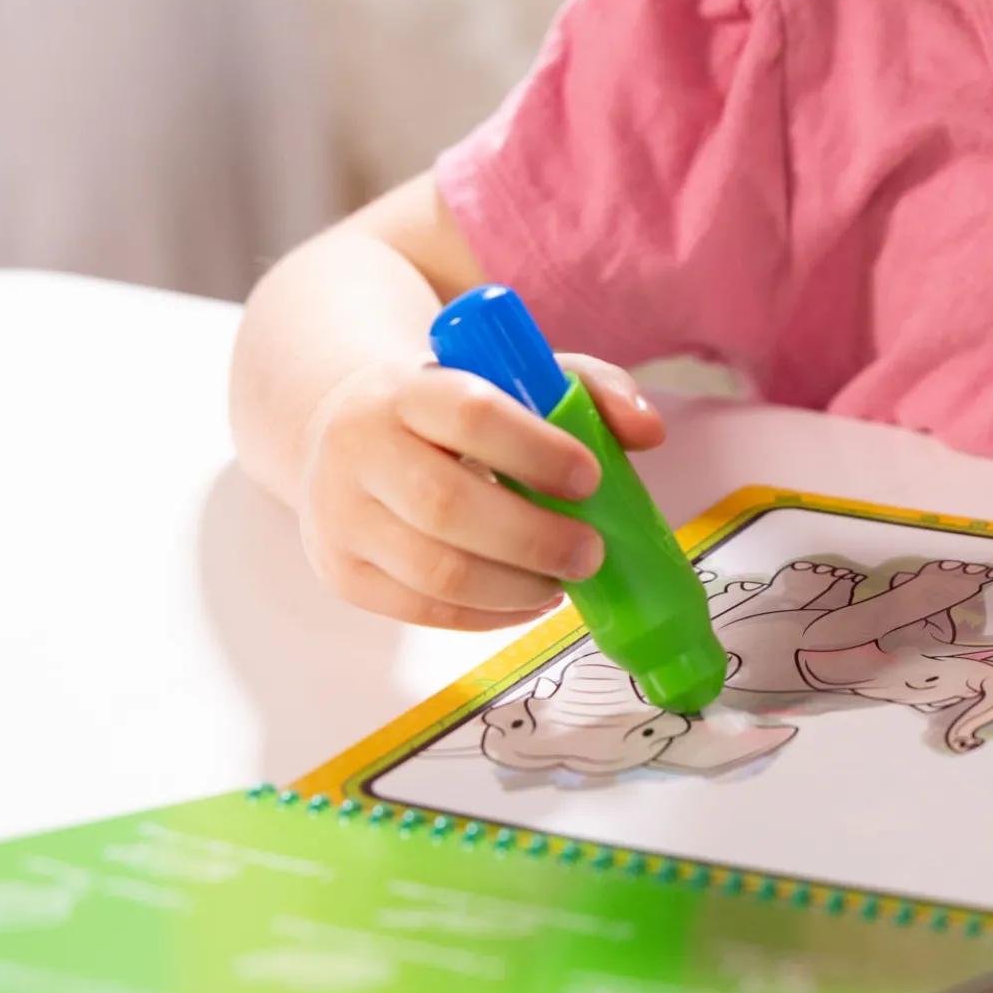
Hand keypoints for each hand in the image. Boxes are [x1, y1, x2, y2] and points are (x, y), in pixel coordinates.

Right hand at [297, 351, 664, 630]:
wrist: (346, 428)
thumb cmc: (453, 405)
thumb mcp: (516, 376)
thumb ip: (591, 390)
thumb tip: (650, 432)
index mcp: (406, 389)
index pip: (469, 415)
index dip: (536, 451)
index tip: (590, 478)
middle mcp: (360, 449)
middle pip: (446, 507)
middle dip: (534, 538)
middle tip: (591, 552)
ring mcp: (342, 517)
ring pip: (434, 572)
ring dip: (516, 587)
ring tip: (562, 578)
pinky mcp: (342, 572)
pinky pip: (421, 611)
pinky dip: (488, 616)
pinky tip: (528, 597)